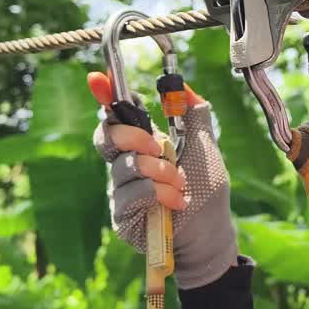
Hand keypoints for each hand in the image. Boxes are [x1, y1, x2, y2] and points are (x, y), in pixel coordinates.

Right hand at [88, 72, 237, 288]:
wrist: (210, 231)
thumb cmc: (206, 189)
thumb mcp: (205, 146)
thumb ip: (194, 115)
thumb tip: (183, 85)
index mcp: (143, 142)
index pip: (117, 115)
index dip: (104, 95)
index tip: (98, 78)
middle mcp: (126, 163)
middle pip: (107, 136)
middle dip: (134, 137)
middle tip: (160, 147)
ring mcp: (121, 189)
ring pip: (125, 166)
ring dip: (160, 172)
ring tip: (181, 184)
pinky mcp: (121, 214)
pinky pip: (132, 193)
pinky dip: (159, 194)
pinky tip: (176, 202)